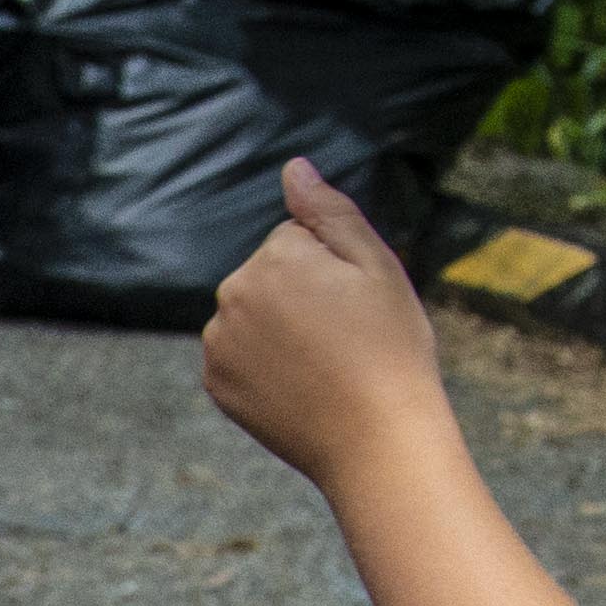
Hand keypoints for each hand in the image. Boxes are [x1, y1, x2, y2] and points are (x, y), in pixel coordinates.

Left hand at [200, 157, 446, 489]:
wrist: (374, 437)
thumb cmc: (389, 345)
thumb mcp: (374, 264)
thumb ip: (327, 211)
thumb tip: (293, 167)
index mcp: (273, 259)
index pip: (294, 237)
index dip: (333, 264)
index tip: (355, 299)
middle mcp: (232, 297)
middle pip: (268, 273)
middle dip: (301, 291)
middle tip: (343, 332)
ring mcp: (218, 344)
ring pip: (253, 313)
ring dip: (281, 326)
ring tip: (323, 360)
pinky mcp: (216, 384)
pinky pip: (240, 354)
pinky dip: (264, 363)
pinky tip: (299, 383)